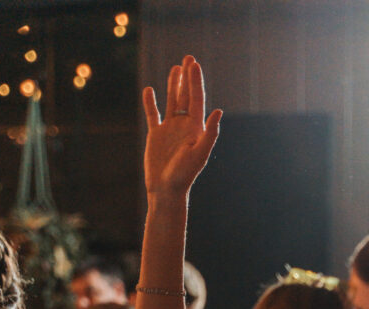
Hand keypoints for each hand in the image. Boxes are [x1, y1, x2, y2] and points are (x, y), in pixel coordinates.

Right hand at [142, 55, 221, 195]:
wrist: (166, 190)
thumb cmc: (184, 175)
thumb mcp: (199, 154)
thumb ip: (210, 133)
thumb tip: (218, 111)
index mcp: (196, 129)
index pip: (196, 99)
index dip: (195, 81)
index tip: (194, 64)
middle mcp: (184, 126)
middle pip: (186, 96)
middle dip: (188, 77)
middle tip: (189, 58)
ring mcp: (170, 129)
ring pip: (172, 101)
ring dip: (173, 85)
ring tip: (175, 68)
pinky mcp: (156, 135)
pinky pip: (153, 114)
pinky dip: (151, 102)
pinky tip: (149, 90)